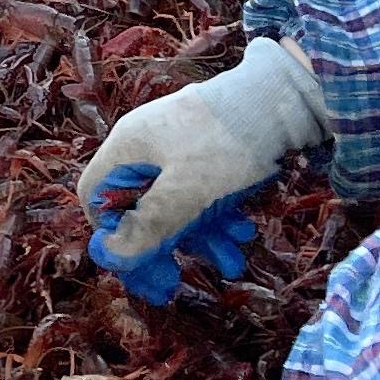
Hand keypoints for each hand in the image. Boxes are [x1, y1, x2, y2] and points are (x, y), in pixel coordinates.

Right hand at [80, 35, 329, 300]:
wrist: (284, 96)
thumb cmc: (226, 142)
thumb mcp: (187, 191)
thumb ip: (148, 226)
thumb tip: (111, 256)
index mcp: (128, 148)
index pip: (96, 197)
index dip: (109, 235)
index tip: (138, 264)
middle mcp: (146, 147)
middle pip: (136, 206)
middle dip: (160, 246)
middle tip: (175, 283)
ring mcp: (177, 148)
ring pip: (174, 204)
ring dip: (198, 237)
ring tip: (231, 260)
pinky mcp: (207, 151)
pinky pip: (199, 192)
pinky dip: (216, 216)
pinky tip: (241, 233)